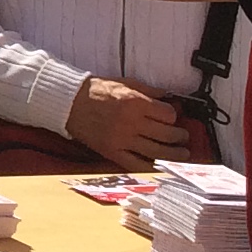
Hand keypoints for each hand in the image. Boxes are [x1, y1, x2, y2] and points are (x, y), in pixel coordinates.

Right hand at [67, 77, 194, 169]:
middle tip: (183, 137)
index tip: (171, 117)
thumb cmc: (95, 91)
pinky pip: (137, 164)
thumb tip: (168, 96)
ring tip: (182, 154)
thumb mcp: (124, 83)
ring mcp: (122, 140)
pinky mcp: (112, 152)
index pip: (168, 114)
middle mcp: (131, 122)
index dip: (173, 116)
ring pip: (157, 152)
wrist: (69, 102)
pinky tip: (162, 167)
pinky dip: (152, 168)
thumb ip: (148, 90)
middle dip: (180, 136)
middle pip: (167, 134)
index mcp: (135, 103)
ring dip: (174, 154)